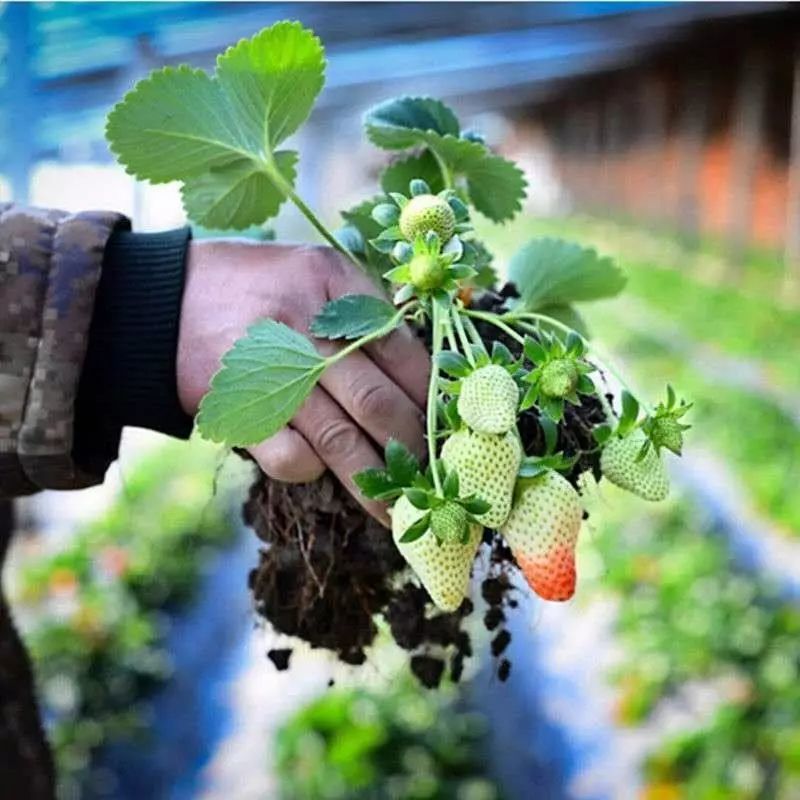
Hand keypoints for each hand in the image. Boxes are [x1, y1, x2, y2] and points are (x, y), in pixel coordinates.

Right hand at [176, 239, 428, 524]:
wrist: (162, 299)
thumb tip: (421, 381)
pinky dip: (314, 472)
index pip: (403, 349)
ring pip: (340, 440)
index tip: (446, 425)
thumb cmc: (258, 290)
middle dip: (412, 446)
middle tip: (430, 471)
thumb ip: (365, 314)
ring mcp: (268, 371)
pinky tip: (323, 470)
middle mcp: (304, 324)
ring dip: (375, 481)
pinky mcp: (237, 410)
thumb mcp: (315, 275)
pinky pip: (290, 458)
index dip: (431, 397)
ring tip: (399, 505)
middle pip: (377, 401)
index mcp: (334, 280)